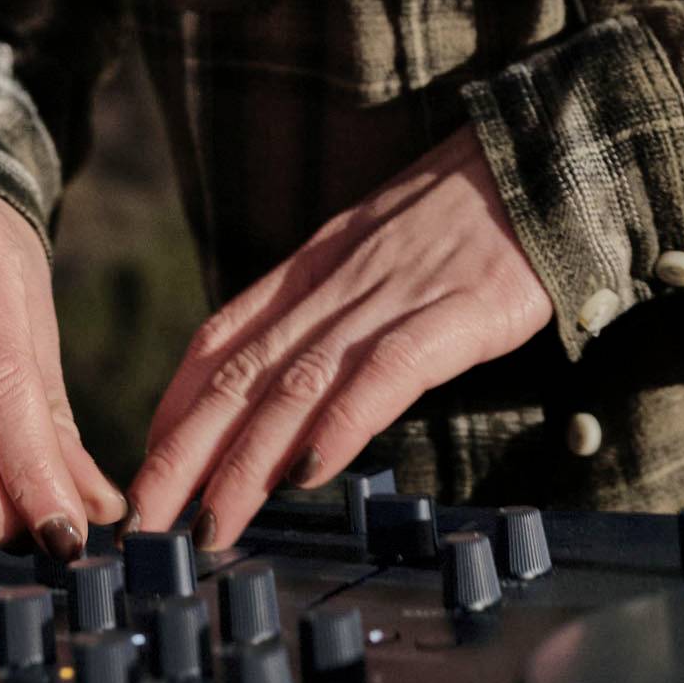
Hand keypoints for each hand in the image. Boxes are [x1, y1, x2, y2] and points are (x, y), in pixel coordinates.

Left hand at [128, 127, 554, 548]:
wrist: (542, 160)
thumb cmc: (466, 214)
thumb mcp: (376, 250)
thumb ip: (330, 310)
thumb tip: (290, 392)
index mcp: (314, 268)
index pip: (221, 340)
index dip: (174, 406)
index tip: (142, 468)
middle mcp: (336, 284)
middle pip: (241, 375)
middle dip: (183, 453)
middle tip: (143, 522)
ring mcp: (391, 297)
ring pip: (296, 384)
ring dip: (245, 461)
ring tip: (210, 522)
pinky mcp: (454, 314)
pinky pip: (385, 373)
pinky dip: (342, 422)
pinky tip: (310, 471)